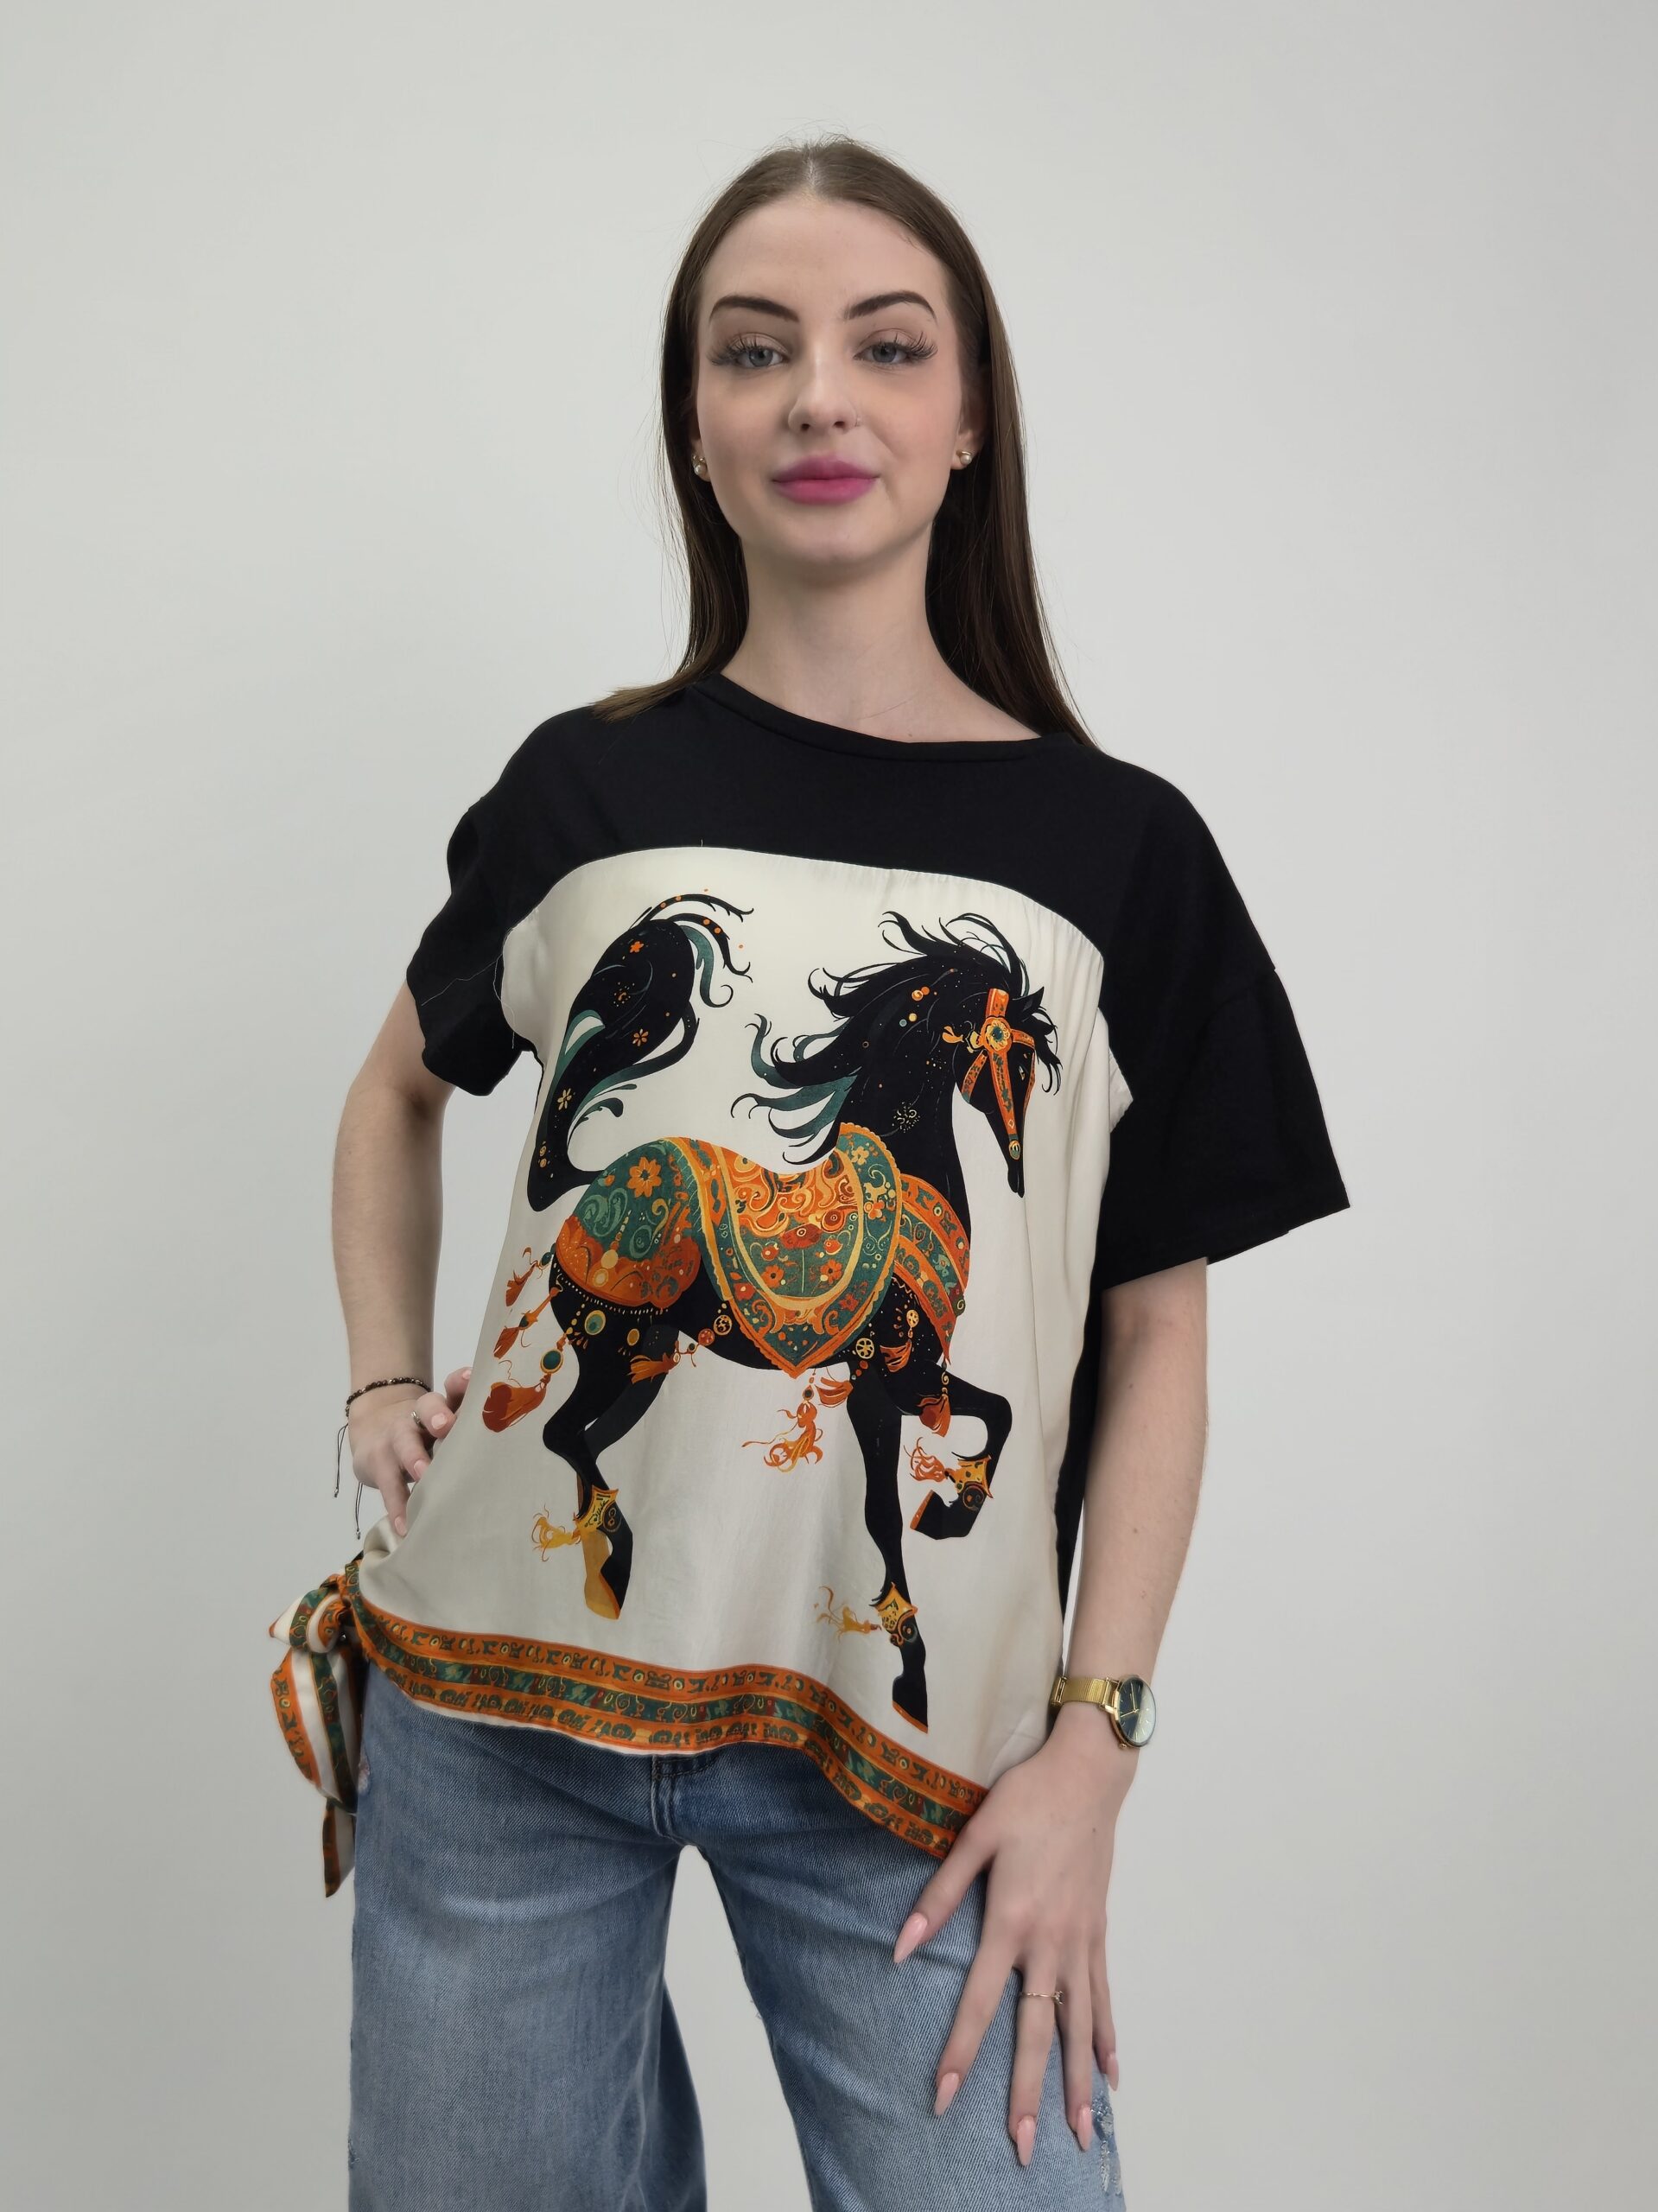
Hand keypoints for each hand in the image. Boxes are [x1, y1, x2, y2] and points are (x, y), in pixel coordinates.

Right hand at [347, 1364, 472, 1535]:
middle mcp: (420, 1415)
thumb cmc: (429, 1433)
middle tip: (446, 1425)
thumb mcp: (449, 1426)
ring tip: (423, 1474)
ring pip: (403, 1441)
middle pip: (427, 1406)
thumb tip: (521, 1451)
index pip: (454, 1385)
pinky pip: (388, 1483)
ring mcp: (396, 1436)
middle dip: (437, 1414)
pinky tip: (406, 1524)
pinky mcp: (377, 1462)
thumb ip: (475, 1431)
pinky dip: (397, 1504)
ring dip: (413, 1457)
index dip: (462, 1381)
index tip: (472, 1378)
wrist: (375, 1431)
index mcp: (445, 1404)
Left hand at [891, 1705, 1133, 2163]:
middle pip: (1035, 2032)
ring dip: (1076, 2083)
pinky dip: (1106, 2039)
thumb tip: (900, 1947)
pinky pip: (1103, 1998)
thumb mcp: (975, 1836)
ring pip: (1078, 2026)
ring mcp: (1080, 1942)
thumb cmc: (1027, 1799)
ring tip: (1079, 2135)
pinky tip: (1110, 2077)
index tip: (944, 2095)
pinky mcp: (1098, 1934)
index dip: (959, 2050)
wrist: (1089, 1773)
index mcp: (1012, 1920)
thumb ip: (940, 1895)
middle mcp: (1050, 1942)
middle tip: (1020, 2147)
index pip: (979, 2001)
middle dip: (1026, 2093)